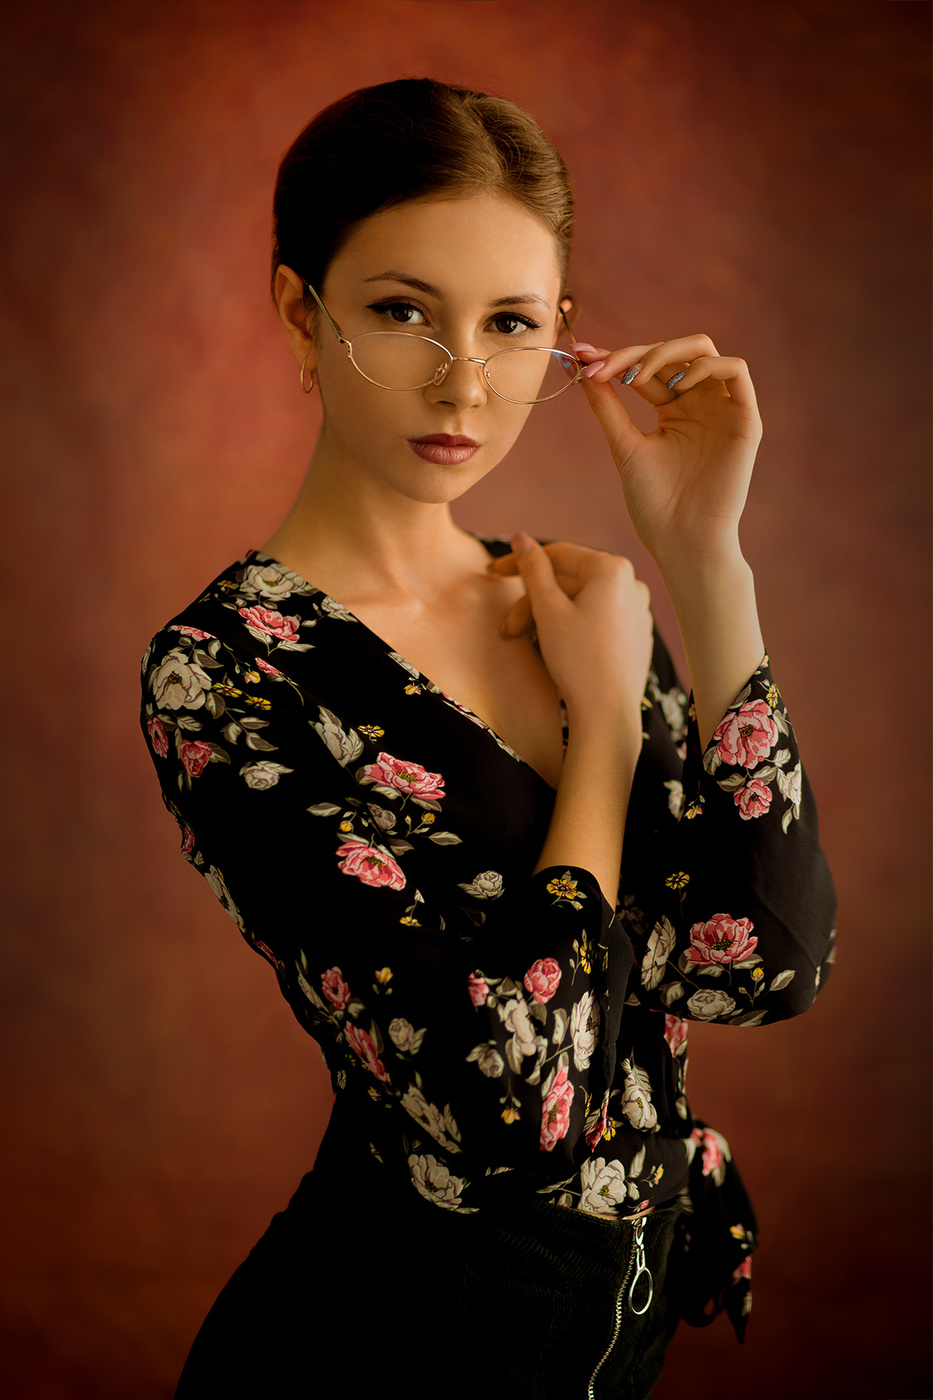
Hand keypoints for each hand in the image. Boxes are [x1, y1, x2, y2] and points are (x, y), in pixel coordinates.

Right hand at [490, 535, 652, 730]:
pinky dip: (571, 628)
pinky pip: (596, 620)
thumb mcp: (548, 610)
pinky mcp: (636, 635)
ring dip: (548, 618)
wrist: (608, 715)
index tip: (492, 574)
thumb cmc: (577, 661)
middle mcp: (631, 584)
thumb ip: (532, 569)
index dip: (520, 563)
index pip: (558, 554)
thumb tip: (521, 537)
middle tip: (507, 628)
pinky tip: (552, 648)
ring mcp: (637, 610)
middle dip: (533, 603)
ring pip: (580, 603)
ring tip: (524, 642)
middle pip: (568, 582)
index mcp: (612, 569)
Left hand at [571, 335, 761, 566]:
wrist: (682, 541)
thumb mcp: (624, 446)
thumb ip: (608, 407)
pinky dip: (706, 366)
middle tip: (602, 368)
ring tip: (635, 379)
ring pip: (704, 350)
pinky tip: (676, 386)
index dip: (616, 357)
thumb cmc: (655, 503)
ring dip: (666, 352)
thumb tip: (583, 369)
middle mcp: (699, 403)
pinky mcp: (745, 419)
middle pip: (673, 352)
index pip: (647, 367)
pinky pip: (737, 370)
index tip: (582, 357)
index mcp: (673, 409)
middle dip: (634, 353)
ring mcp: (722, 409)